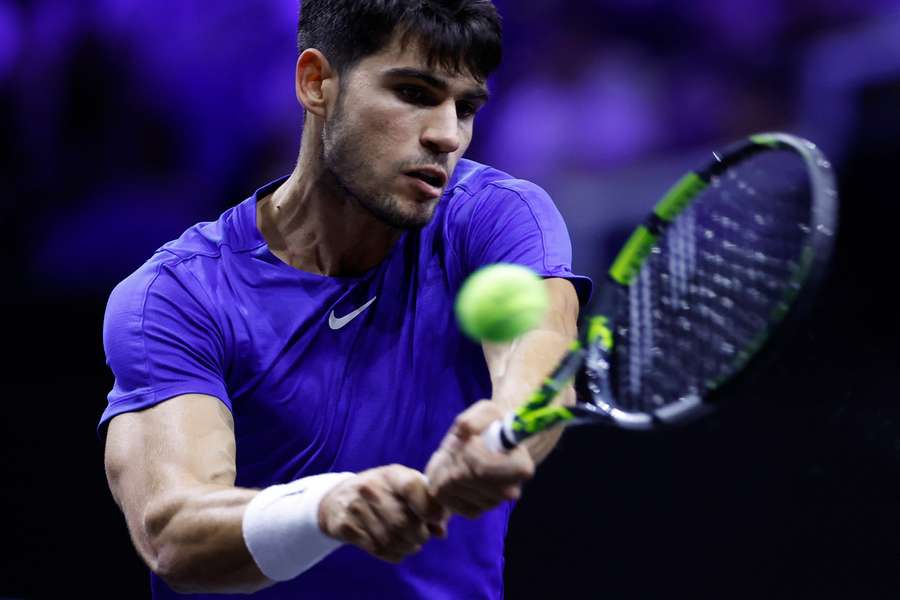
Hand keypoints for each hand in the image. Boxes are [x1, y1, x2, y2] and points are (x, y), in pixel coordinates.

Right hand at [317, 464, 448, 563]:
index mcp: (391, 474)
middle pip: (403, 522)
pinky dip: (392, 554)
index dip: (428, 507)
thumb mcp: (403, 489)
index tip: (435, 519)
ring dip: (407, 548)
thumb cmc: (381, 493)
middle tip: (421, 537)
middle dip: (419, 536)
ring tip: (410, 545)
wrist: (337, 498)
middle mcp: (371, 488)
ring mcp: (355, 507)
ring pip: (390, 539)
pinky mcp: (344, 526)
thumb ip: (426, 504)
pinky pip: (376, 549)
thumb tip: (441, 531)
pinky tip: (395, 549)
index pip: (412, 487)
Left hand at [425, 400, 534, 518]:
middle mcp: (509, 491)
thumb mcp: (486, 412)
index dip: (470, 452)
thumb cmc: (490, 426)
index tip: (471, 440)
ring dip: (446, 464)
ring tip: (456, 454)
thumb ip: (476, 417)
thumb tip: (465, 430)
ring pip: (450, 485)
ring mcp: (490, 504)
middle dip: (455, 454)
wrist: (487, 445)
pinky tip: (452, 469)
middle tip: (460, 443)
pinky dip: (440, 479)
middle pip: (463, 476)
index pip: (483, 468)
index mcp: (520, 467)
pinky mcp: (473, 511)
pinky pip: (443, 496)